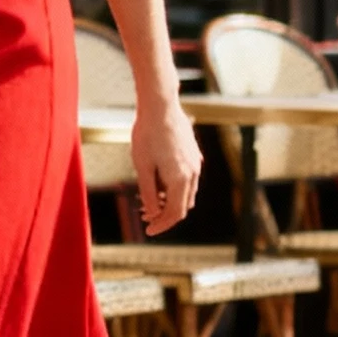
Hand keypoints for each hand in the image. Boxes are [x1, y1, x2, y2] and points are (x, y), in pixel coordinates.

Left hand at [133, 98, 201, 236]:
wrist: (160, 106)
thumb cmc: (147, 134)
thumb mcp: (142, 166)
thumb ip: (149, 193)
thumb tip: (153, 213)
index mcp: (180, 179)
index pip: (175, 213)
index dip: (162, 225)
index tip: (148, 231)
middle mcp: (193, 173)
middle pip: (183, 206)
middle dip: (165, 215)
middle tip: (145, 216)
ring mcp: (195, 163)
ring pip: (186, 193)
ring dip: (170, 201)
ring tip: (149, 199)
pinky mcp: (193, 154)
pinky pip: (188, 179)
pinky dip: (175, 188)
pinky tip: (158, 181)